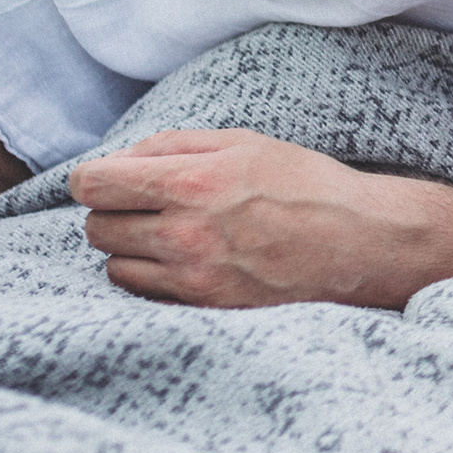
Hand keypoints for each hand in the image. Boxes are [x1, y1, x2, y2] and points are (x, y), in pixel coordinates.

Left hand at [69, 127, 452, 308]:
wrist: (361, 244)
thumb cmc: (304, 185)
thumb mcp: (242, 143)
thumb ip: (172, 146)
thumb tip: (117, 159)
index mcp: (191, 183)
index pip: (92, 184)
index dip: (92, 178)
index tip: (107, 179)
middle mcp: (184, 235)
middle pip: (96, 227)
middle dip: (115, 212)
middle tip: (149, 205)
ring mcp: (193, 279)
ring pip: (113, 267)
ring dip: (130, 250)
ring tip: (169, 236)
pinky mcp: (206, 309)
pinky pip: (144, 295)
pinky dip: (151, 279)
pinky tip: (182, 264)